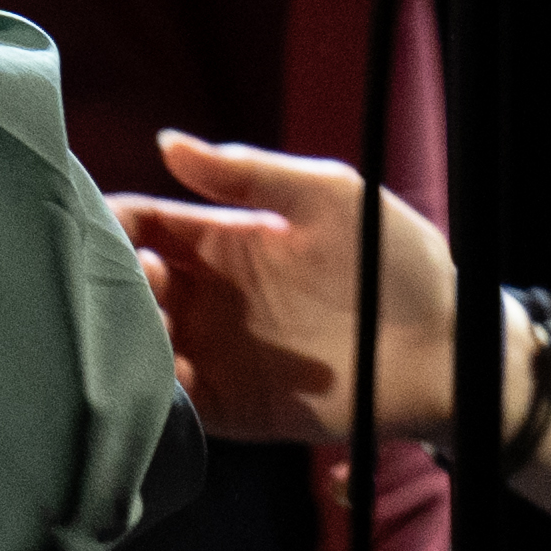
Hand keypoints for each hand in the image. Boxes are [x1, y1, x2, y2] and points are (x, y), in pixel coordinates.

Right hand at [113, 135, 469, 446]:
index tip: (103, 229)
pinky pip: (174, 404)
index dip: (112, 225)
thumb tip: (168, 142)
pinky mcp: (232, 408)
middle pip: (125, 288)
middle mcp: (209, 299)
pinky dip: (160, 390)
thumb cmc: (398, 263)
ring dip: (130, 336)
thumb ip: (249, 174)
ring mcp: (217, 354)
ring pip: (138, 346)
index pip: (141, 226)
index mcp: (223, 241)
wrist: (447, 350)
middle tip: (144, 279)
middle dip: (113, 283)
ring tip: (163, 323)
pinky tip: (177, 371)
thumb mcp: (328, 196)